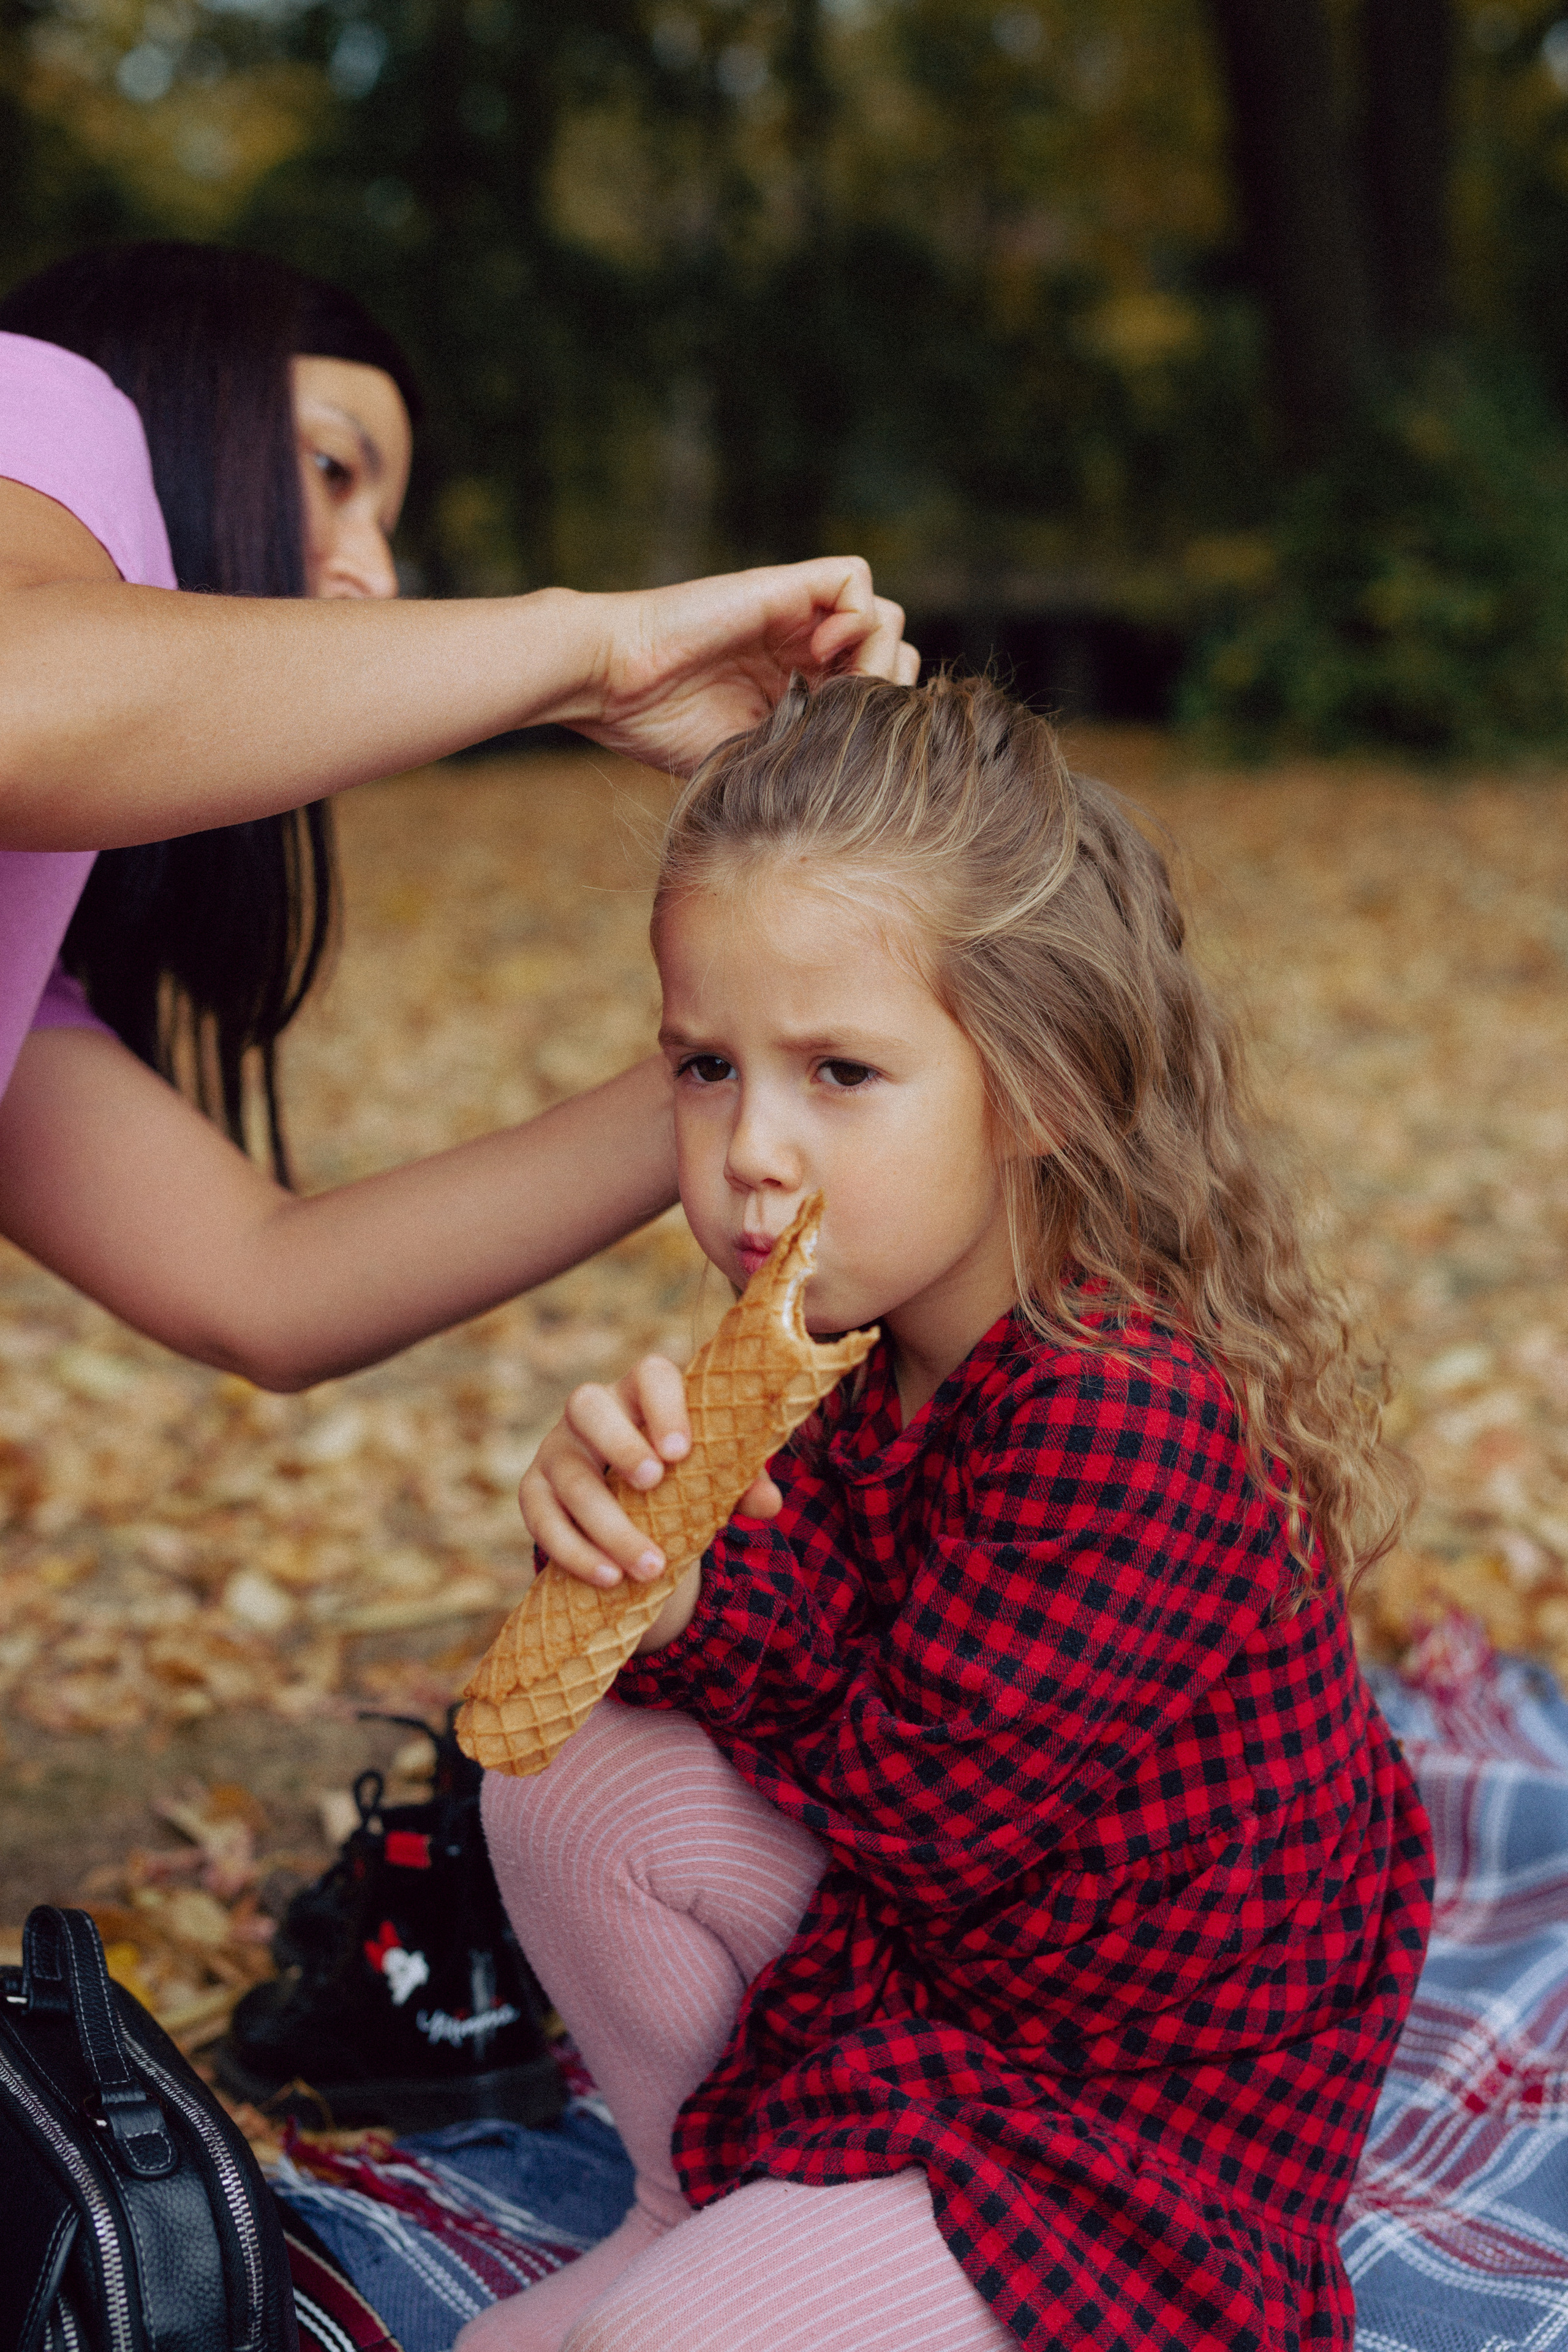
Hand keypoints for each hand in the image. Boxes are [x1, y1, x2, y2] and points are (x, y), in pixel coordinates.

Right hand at [519, 1355, 783, 1585]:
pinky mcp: (534, 1490)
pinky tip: (609, 1577)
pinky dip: (575, 1551)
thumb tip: (769, 1503)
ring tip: (651, 1565)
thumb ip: (740, 1481)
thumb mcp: (709, 1472)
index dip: (664, 1406)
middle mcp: (591, 1410)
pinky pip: (541, 1518)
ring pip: (570, 1476)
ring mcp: (557, 1448)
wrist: (627, 1499)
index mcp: (641, 1392)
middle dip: (620, 1444)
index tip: (680, 1451)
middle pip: (588, 1405)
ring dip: (610, 1525)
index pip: (650, 1375)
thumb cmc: (678, 1473)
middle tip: (654, 1483)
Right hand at [564, 558, 919, 775]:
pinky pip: (856, 580)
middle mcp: (804, 647)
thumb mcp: (752, 755)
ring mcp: (798, 615)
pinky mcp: (787, 586)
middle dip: (884, 692)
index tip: (843, 745)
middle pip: (893, 656)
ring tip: (832, 686)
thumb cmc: (662, 727)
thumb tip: (865, 780)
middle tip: (845, 717)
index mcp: (799, 688)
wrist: (615, 685)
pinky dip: (853, 618)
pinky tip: (815, 655)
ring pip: (885, 618)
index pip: (878, 694)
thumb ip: (805, 751)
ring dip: (873, 656)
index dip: (876, 720)